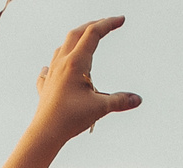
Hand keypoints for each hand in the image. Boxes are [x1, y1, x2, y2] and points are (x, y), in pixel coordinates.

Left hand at [28, 17, 141, 148]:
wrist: (45, 133)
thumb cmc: (70, 119)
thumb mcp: (100, 108)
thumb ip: (120, 101)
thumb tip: (137, 100)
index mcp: (76, 62)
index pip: (94, 34)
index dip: (108, 24)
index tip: (120, 20)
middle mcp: (62, 63)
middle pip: (76, 34)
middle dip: (92, 26)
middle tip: (105, 24)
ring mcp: (52, 74)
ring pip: (61, 48)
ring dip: (74, 40)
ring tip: (83, 42)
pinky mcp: (45, 87)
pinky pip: (48, 70)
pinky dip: (54, 64)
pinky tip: (52, 68)